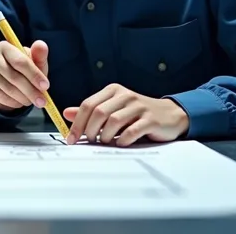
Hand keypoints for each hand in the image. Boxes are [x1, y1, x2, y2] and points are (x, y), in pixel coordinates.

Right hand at [0, 40, 49, 112]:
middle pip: (14, 77)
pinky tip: (21, 101)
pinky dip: (14, 102)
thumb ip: (39, 55)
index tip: (45, 86)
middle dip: (31, 91)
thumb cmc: (24, 68)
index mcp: (5, 46)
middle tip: (42, 101)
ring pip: (9, 89)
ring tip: (32, 100)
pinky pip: (2, 97)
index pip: (20, 62)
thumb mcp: (34, 61)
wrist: (7, 78)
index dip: (34, 75)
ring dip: (24, 98)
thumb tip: (41, 45)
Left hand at [63, 83, 188, 146]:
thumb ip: (90, 112)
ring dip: (105, 136)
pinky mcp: (151, 119)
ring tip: (104, 142)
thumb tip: (66, 113)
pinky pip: (131, 131)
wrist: (170, 115)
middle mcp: (125, 95)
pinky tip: (120, 144)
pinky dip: (122, 140)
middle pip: (99, 112)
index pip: (88, 104)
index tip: (71, 139)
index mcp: (113, 91)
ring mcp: (139, 106)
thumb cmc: (137, 114)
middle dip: (89, 130)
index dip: (77, 123)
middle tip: (89, 141)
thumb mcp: (112, 109)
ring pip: (113, 121)